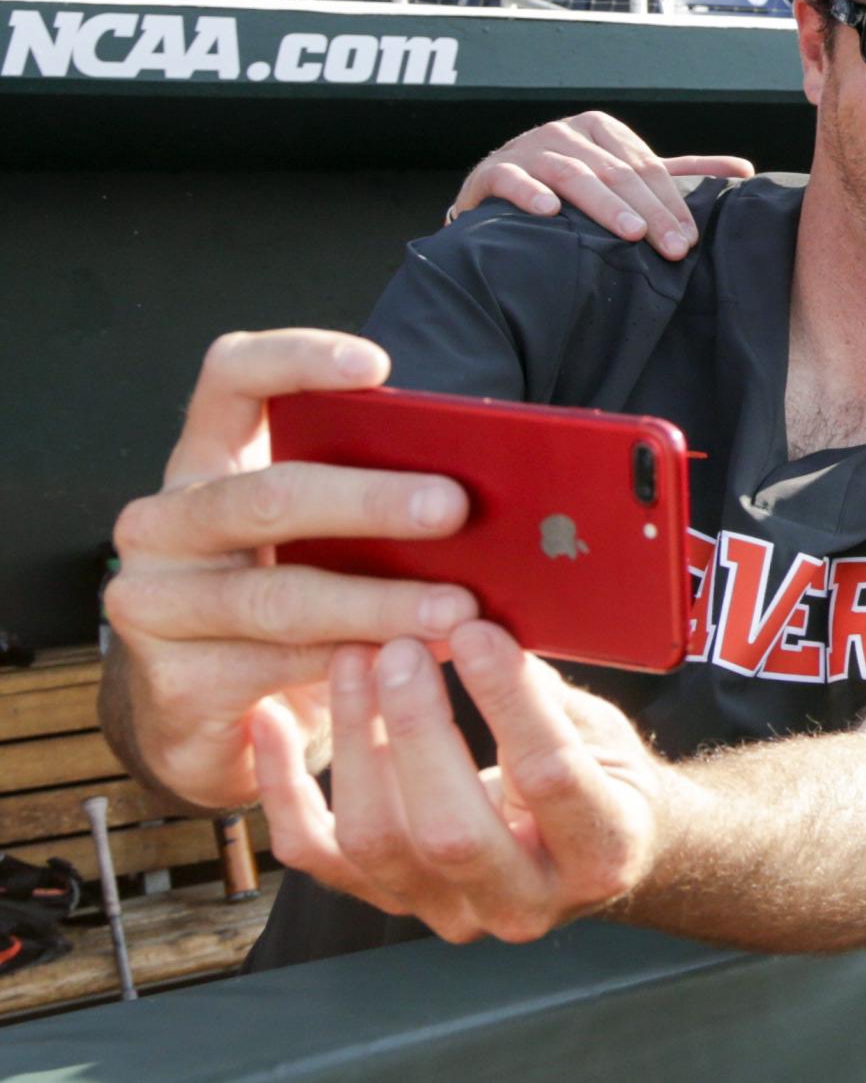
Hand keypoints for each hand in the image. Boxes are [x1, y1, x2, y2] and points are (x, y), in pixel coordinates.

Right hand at [105, 331, 475, 810]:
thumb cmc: (295, 605)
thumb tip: (491, 489)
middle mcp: (165, 522)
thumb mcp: (326, 543)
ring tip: (458, 610)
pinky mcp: (175, 681)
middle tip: (454, 508)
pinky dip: (354, 665)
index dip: (294, 361)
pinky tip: (413, 664)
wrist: (222, 721)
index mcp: (208, 463)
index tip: (374, 366)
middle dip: (369, 501)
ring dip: (379, 602)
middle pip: (268, 495)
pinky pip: (277, 666)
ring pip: (279, 595)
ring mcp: (157, 602)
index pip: (231, 380)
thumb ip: (372, 505)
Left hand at [257, 623, 669, 944]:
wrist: (591, 851)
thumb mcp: (602, 733)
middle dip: (414, 728)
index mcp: (602, 854)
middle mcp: (523, 902)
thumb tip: (478, 626)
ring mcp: (451, 912)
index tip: (473, 631)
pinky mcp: (391, 901)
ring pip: (375, 843)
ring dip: (354, 742)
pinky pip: (317, 854)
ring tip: (352, 661)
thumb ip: (544, 695)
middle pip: (449, 831)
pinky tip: (270, 721)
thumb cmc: (604, 779)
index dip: (507, 700)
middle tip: (397, 647)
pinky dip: (282, 788)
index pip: (550, 778)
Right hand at [448, 109, 749, 259]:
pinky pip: (512, 180)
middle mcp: (565, 133)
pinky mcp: (493, 172)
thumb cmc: (578, 186)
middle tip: (674, 248)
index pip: (646, 168)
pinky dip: (529, 194)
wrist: (503, 190)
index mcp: (601, 129)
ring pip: (572, 174)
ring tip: (630, 233)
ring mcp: (527, 149)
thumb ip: (682, 172)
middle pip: (616, 173)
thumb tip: (745, 170)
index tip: (692, 240)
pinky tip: (549, 212)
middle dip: (649, 212)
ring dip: (603, 204)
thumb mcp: (629, 174)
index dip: (672, 204)